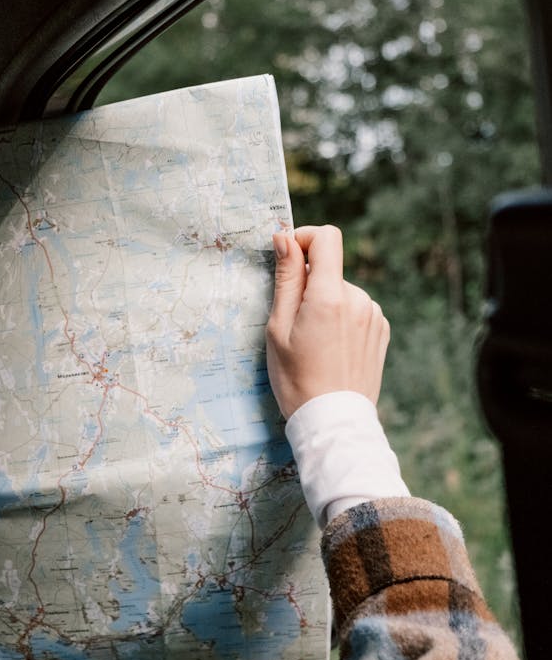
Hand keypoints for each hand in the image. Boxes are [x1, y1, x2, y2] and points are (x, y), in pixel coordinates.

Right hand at [265, 225, 389, 418]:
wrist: (332, 422)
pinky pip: (356, 310)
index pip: (326, 238)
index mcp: (329, 296)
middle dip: (309, 285)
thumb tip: (285, 238)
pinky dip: (342, 320)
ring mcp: (373, 315)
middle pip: (330, 269)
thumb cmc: (297, 379)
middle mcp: (358, 299)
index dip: (304, 238)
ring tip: (314, 343)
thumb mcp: (278, 328)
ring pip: (341, 292)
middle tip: (293, 323)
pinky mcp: (381, 331)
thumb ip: (285, 279)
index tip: (288, 255)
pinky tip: (332, 349)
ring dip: (326, 304)